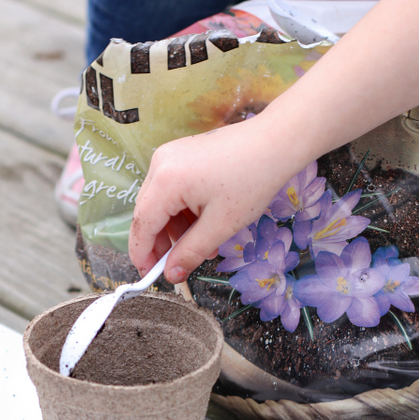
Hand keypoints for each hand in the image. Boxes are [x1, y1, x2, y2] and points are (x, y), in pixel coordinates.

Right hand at [129, 115, 297, 282]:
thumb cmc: (252, 179)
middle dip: (161, 244)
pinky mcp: (182, 155)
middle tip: (177, 267)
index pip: (142, 226)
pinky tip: (205, 226)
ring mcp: (170, 156)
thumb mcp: (220, 225)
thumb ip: (190, 252)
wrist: (276, 142)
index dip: (142, 255)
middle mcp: (160, 164)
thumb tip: (171, 275)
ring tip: (204, 248)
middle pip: (148, 214)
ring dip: (177, 230)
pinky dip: (184, 212)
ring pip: (161, 204)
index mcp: (166, 181)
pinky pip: (173, 190)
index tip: (149, 278)